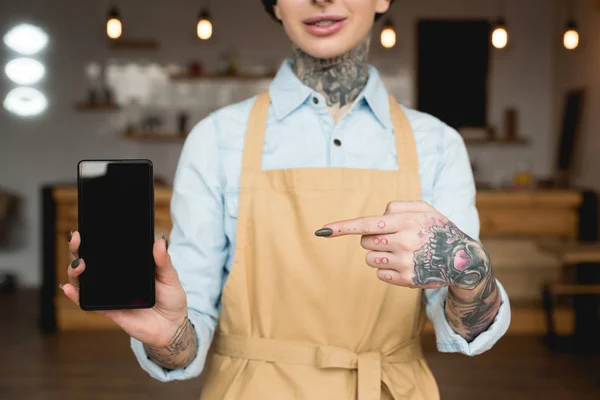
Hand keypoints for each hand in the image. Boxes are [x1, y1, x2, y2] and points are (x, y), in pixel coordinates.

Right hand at [61, 231, 187, 347]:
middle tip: (77, 240)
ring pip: (84, 279)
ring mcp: (109, 293)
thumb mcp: (170, 277)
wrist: (171, 327)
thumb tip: (160, 241)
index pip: (108, 249)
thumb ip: (164, 261)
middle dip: (78, 248)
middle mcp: (115, 277)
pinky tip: (69, 288)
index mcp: (129, 265)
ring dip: (75, 270)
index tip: (88, 228)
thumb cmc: (171, 299)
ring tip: (79, 264)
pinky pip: (87, 302)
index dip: (95, 238)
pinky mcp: (107, 309)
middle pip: (90, 260)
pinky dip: (75, 295)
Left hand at [316, 201, 490, 289]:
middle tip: (394, 238)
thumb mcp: (424, 209)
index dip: (342, 227)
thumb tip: (374, 219)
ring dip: (379, 254)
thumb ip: (397, 207)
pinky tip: (405, 265)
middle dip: (373, 239)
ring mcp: (405, 263)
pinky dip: (387, 269)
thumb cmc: (437, 230)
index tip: (322, 230)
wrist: (463, 259)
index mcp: (407, 221)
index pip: (367, 224)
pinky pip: (379, 274)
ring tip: (401, 252)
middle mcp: (405, 242)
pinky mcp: (407, 280)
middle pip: (365, 241)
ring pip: (370, 258)